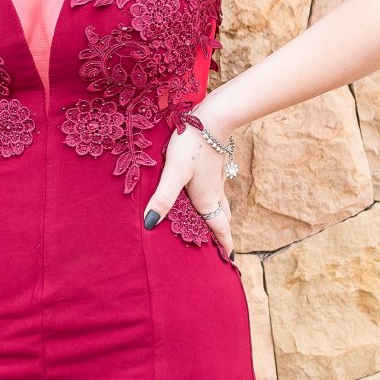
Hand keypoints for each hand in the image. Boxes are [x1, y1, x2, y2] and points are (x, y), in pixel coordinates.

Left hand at [143, 120, 234, 259]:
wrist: (213, 118)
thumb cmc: (192, 146)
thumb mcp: (174, 173)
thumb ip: (163, 198)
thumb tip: (150, 225)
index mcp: (206, 199)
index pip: (220, 228)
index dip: (225, 245)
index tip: (229, 261)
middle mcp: (215, 192)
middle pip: (222, 219)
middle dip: (222, 234)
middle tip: (220, 248)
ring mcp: (217, 178)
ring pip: (221, 204)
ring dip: (219, 217)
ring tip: (213, 225)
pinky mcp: (215, 166)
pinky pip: (217, 190)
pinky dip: (214, 200)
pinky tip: (205, 193)